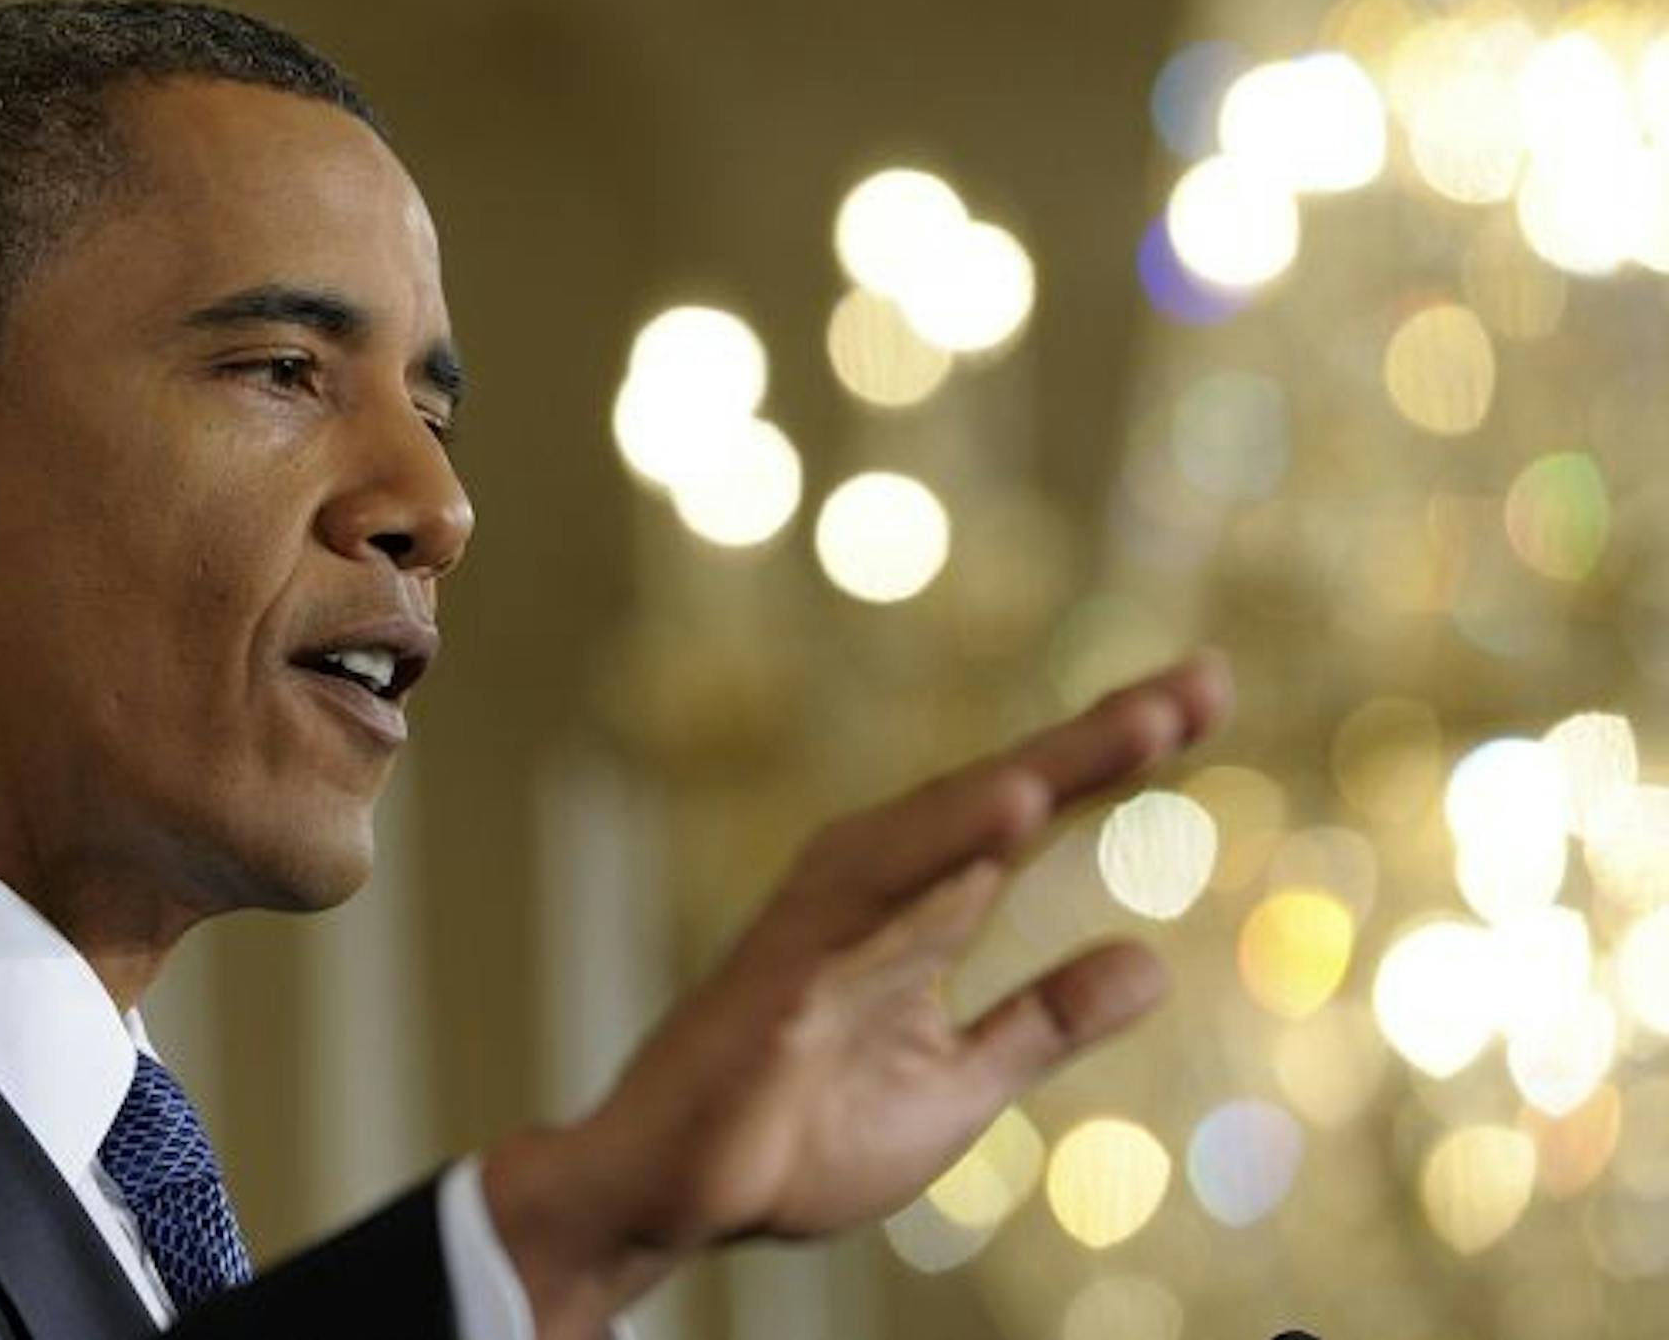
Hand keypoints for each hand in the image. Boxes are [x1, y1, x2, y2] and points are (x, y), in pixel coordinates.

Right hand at [481, 651, 1233, 1336]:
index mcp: (921, 903)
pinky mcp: (790, 967)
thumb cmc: (799, 1130)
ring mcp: (830, 919)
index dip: (1113, 753)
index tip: (1206, 693)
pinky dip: (945, 847)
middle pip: (1002, 793)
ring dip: (1043, 772)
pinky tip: (1016, 810)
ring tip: (1140, 728)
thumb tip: (1152, 962)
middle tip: (1206, 684)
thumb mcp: (957, 1083)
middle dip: (1101, 738)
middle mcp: (878, 886)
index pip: (1032, 812)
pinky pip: (877, 897)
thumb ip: (1043, 1020)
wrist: (676, 1197)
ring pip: (947, 826)